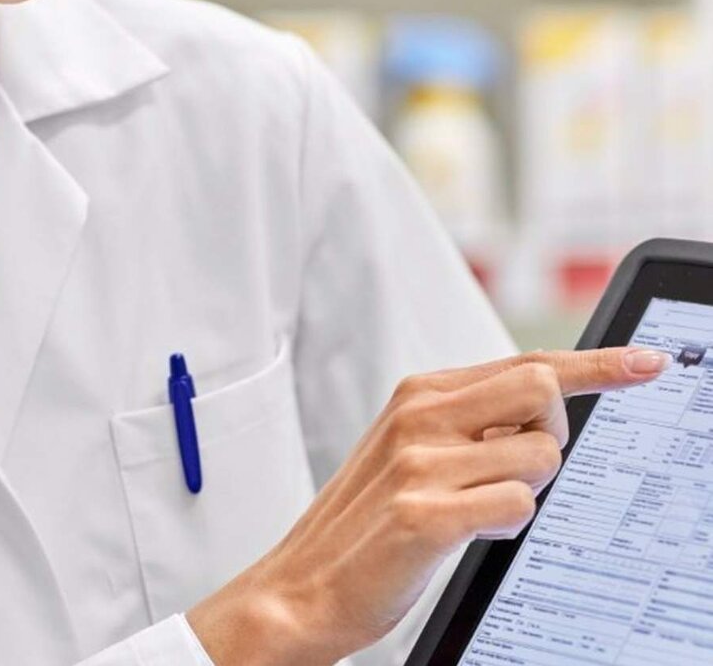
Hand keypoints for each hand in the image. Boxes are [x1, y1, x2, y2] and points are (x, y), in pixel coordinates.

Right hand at [187, 348, 669, 665]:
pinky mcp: (424, 514)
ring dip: (526, 490)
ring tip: (475, 511)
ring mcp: (418, 463)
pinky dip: (507, 524)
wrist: (303, 586)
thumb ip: (468, 420)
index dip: (595, 363)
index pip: (523, 362)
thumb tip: (544, 402)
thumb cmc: (365, 524)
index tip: (645, 362)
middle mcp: (417, 417)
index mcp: (416, 395)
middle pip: (542, 390)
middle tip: (519, 469)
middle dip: (554, 433)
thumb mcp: (410, 451)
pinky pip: (518, 506)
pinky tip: (468, 533)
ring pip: (540, 455)